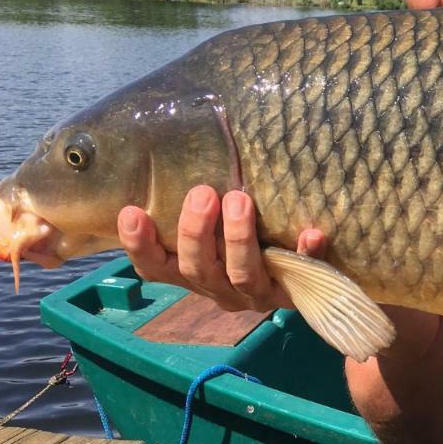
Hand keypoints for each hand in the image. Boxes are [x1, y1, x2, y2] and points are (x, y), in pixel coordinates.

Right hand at [117, 185, 325, 311]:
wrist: (302, 275)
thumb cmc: (244, 236)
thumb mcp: (213, 224)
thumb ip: (194, 204)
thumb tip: (173, 149)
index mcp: (193, 275)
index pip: (156, 268)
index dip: (140, 246)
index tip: (132, 212)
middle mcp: (221, 289)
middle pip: (198, 270)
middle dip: (196, 232)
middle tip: (203, 193)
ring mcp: (257, 294)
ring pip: (242, 275)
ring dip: (239, 238)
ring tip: (240, 201)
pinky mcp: (294, 293)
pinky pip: (301, 276)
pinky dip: (304, 254)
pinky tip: (310, 233)